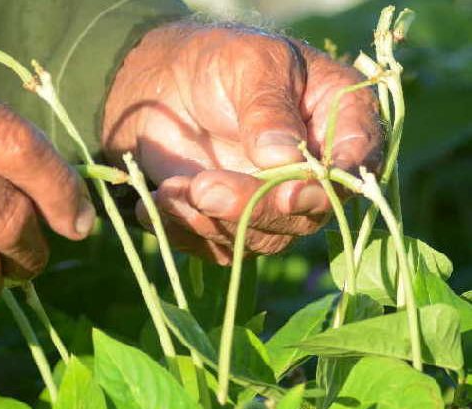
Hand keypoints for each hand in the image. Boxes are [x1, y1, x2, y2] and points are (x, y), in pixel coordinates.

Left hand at [103, 24, 381, 263]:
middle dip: (253, 207)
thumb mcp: (249, 64)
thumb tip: (284, 159)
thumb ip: (268, 108)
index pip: (354, 163)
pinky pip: (220, 247)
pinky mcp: (235, 224)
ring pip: (262, 238)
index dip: (328, 186)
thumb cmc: (220, 61)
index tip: (291, 194)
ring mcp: (276, 202)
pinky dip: (185, 232)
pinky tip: (156, 202)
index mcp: (341, 120)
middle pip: (305, 214)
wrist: (165, 84)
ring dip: (212, 221)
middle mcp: (316, 171)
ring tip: (170, 189)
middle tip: (205, 188)